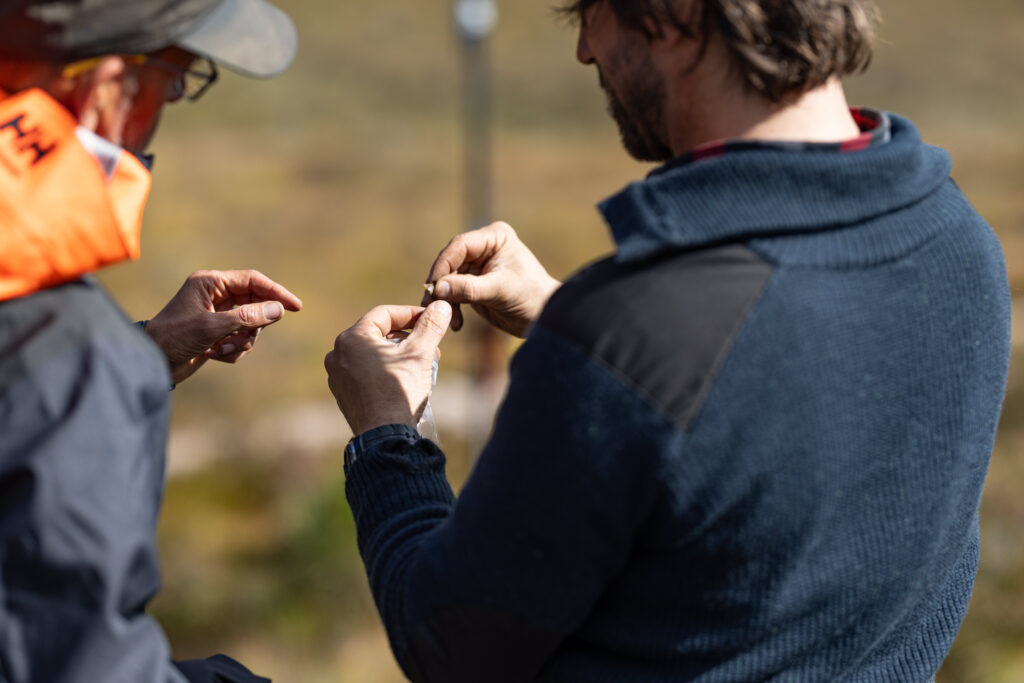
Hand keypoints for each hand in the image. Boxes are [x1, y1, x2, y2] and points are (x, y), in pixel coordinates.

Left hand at [145, 270, 301, 384]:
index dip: (276, 292)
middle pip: (254, 304)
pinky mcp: (216, 334)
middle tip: (247, 336)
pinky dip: (234, 350)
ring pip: (250, 325)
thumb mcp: (212, 327)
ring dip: (243, 341)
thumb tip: (279, 310)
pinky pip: (241, 339)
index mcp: (210, 283)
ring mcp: (216, 315)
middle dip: (254, 325)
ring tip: (224, 350)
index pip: (252, 281)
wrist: (152, 363)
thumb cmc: (174, 339)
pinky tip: (216, 355)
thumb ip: (247, 317)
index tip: (296, 307)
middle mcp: (215, 296)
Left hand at [325, 301, 451, 435]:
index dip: (411, 314)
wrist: (383, 436)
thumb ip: (430, 326)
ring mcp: (338, 375)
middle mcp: (338, 353)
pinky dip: (384, 370)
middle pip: (378, 334)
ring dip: (397, 354)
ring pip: (372, 354)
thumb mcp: (420, 354)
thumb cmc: (399, 392)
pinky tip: (403, 381)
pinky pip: (365, 372)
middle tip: (430, 346)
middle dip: (407, 337)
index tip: (431, 320)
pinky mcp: (343, 393)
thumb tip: (441, 305)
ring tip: (420, 365)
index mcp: (352, 338)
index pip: (385, 314)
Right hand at [421, 222, 560, 337]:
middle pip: (450, 262)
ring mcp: (477, 266)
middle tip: (432, 305)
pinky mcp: (473, 284)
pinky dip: (452, 307)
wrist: (545, 319)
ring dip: (444, 299)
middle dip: (441, 285)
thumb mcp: (501, 291)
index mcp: (495, 237)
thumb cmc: (532, 297)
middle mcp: (484, 247)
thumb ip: (469, 288)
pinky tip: (457, 324)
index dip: (444, 265)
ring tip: (447, 319)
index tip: (434, 286)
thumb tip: (438, 288)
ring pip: (448, 279)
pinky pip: (453, 293)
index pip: (460, 245)